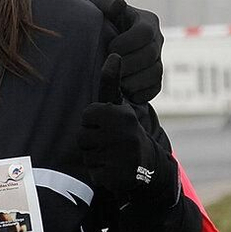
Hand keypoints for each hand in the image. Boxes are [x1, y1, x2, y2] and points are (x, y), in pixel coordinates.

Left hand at [77, 54, 175, 209]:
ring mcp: (120, 157)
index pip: (87, 115)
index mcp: (121, 115)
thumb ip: (112, 82)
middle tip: (110, 142)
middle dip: (92, 141)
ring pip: (87, 155)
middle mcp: (122, 135)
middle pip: (82, 136)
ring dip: (95, 157)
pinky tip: (113, 169)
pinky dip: (100, 173)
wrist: (148, 166)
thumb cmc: (125, 130)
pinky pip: (93, 172)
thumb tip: (114, 54)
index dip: (94, 121)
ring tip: (111, 155)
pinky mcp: (115, 176)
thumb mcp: (119, 106)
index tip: (109, 125)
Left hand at [88, 0, 162, 102]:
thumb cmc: (97, 21)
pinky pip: (155, 88)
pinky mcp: (154, 78)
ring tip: (115, 82)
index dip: (128, 43)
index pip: (145, 33)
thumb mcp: (97, 6)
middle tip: (108, 69)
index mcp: (147, 21)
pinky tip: (125, 94)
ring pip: (154, 73)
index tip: (109, 48)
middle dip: (128, 65)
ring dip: (133, 81)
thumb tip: (118, 5)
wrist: (97, 44)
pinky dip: (141, 93)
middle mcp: (157, 41)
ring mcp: (157, 60)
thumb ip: (106, 1)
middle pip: (150, 55)